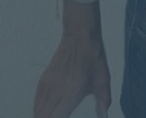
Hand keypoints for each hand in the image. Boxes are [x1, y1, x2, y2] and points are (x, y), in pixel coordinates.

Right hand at [33, 0, 110, 117]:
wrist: (80, 39)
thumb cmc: (93, 59)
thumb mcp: (103, 81)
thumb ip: (103, 101)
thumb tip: (104, 114)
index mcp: (71, 93)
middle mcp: (55, 91)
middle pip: (43, 117)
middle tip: (61, 116)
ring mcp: (46, 86)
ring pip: (38, 111)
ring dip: (44, 117)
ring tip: (56, 115)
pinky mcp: (42, 81)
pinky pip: (37, 102)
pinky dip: (40, 110)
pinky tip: (49, 111)